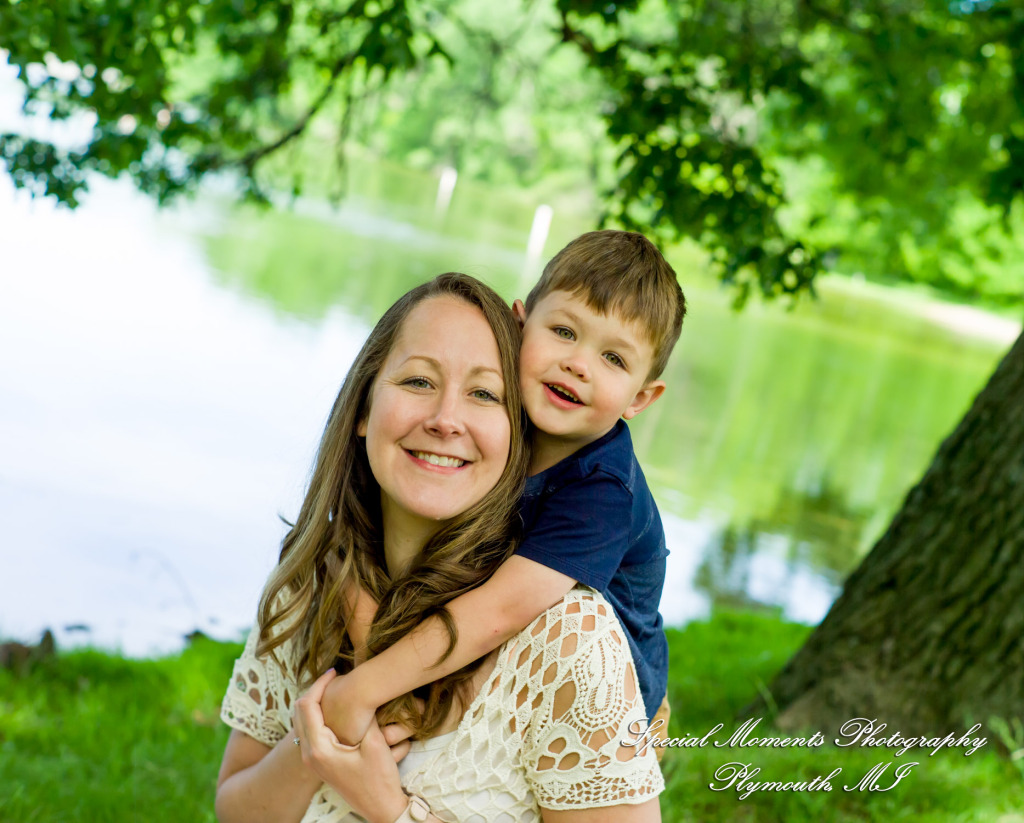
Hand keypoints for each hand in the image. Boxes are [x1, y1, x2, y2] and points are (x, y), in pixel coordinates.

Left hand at [294, 669, 411, 822]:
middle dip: (316, 690)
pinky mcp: (319, 763)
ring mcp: (312, 760)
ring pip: (301, 720)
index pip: (308, 705)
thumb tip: (359, 691)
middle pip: (299, 710)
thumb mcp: (375, 743)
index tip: (336, 671)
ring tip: (336, 689)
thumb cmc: (380, 779)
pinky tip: (336, 709)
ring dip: (315, 702)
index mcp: (319, 749)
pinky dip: (317, 715)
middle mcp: (309, 755)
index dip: (320, 683)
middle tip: (336, 677)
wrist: (381, 808)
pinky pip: (308, 731)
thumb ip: (363, 715)